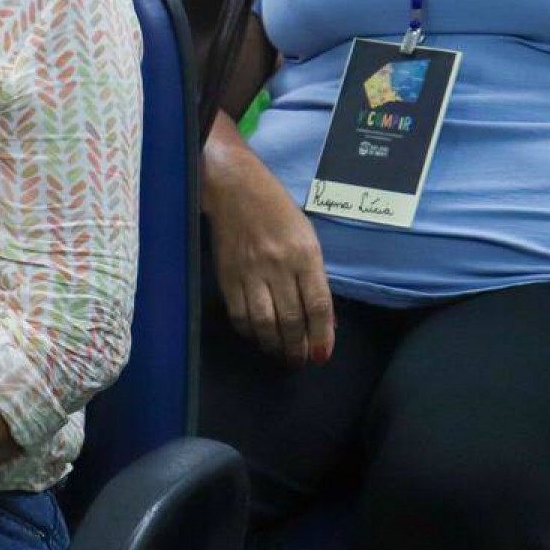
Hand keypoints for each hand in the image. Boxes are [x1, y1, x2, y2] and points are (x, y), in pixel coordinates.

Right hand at [207, 155, 334, 365]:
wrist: (234, 188)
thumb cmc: (278, 210)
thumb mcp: (307, 238)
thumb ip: (314, 277)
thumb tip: (322, 319)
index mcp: (304, 254)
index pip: (317, 305)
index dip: (322, 335)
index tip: (322, 355)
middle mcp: (279, 265)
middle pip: (291, 319)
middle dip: (298, 347)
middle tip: (300, 360)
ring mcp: (250, 271)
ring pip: (264, 322)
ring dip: (274, 345)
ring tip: (280, 355)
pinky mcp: (226, 275)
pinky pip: (238, 313)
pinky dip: (249, 331)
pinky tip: (257, 336)